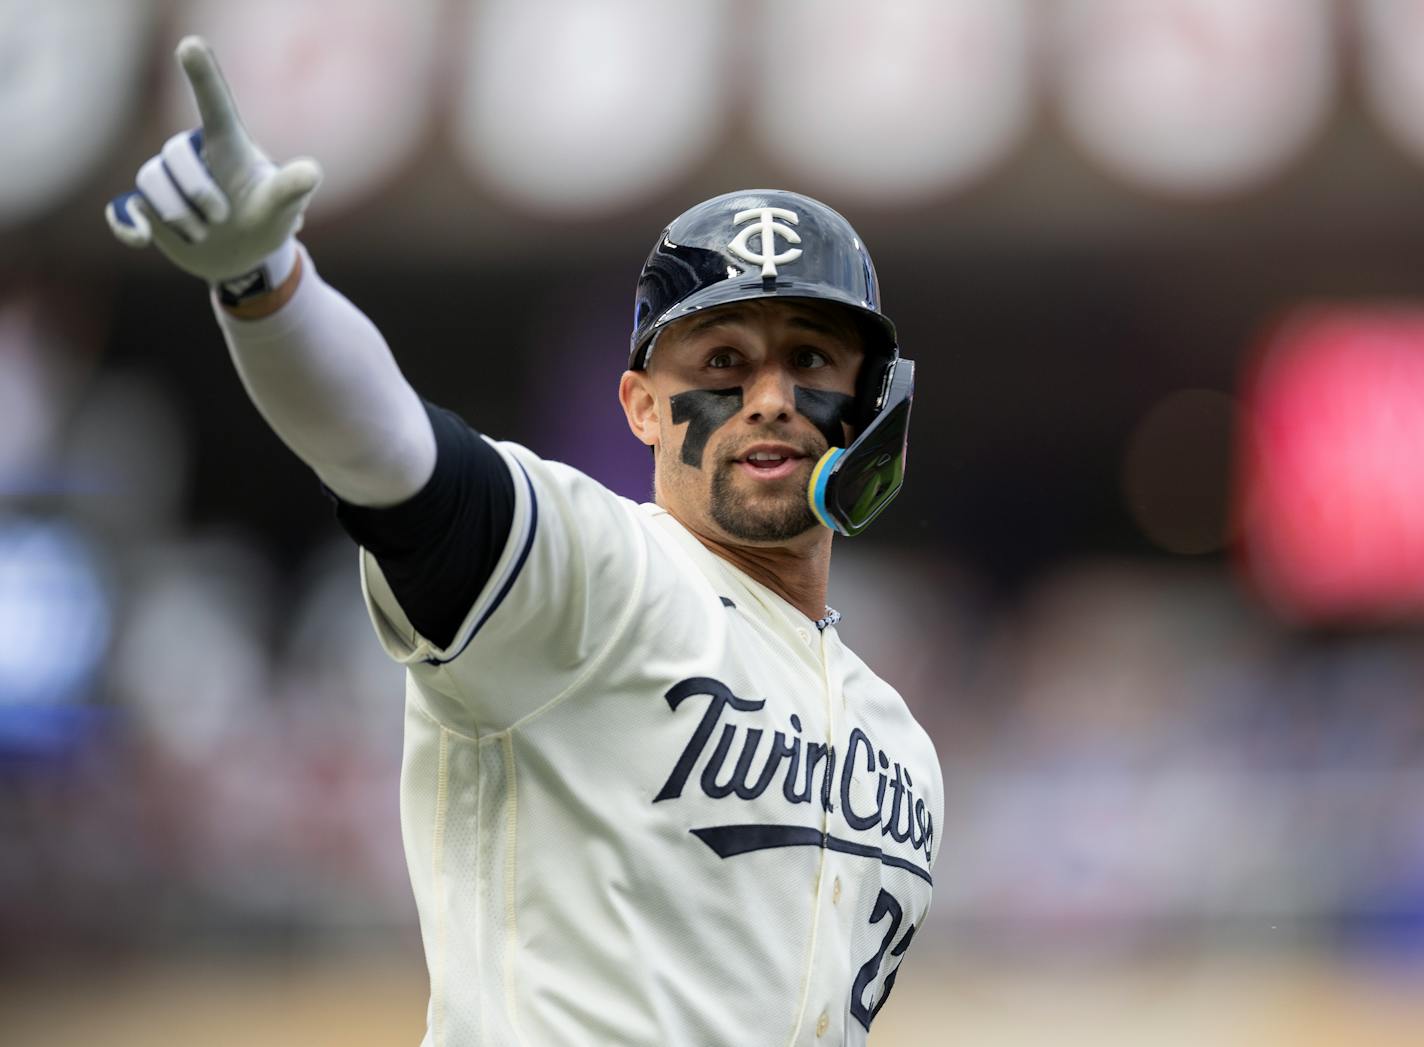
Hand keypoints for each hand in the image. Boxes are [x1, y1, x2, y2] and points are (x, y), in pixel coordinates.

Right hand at [104, 36, 321, 292]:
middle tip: (223, 218)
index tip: (191, 45)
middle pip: (173, 153)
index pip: (213, 104)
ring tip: (204, 235)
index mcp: (225, 144)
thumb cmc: (267, 221)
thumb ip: (291, 187)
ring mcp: (167, 182)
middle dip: (196, 190)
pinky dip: (127, 223)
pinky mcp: (148, 210)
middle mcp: (192, 156)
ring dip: (176, 215)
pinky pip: (124, 208)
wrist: (243, 256)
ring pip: (150, 182)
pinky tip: (139, 238)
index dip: (203, 74)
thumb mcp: (282, 206)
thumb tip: (311, 172)